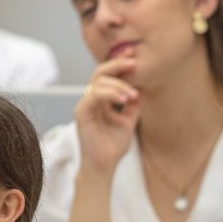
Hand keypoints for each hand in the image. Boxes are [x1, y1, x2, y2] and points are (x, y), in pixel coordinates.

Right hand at [74, 56, 141, 174]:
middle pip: (100, 73)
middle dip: (117, 65)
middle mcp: (91, 99)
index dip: (119, 64)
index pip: (108, 76)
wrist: (104, 165)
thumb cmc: (113, 145)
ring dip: (118, 84)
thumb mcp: (129, 120)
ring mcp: (85, 105)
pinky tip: (125, 99)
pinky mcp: (81, 113)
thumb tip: (141, 88)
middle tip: (134, 62)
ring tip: (133, 95)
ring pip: (97, 82)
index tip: (133, 56)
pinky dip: (110, 94)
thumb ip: (132, 104)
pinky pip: (93, 95)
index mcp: (101, 99)